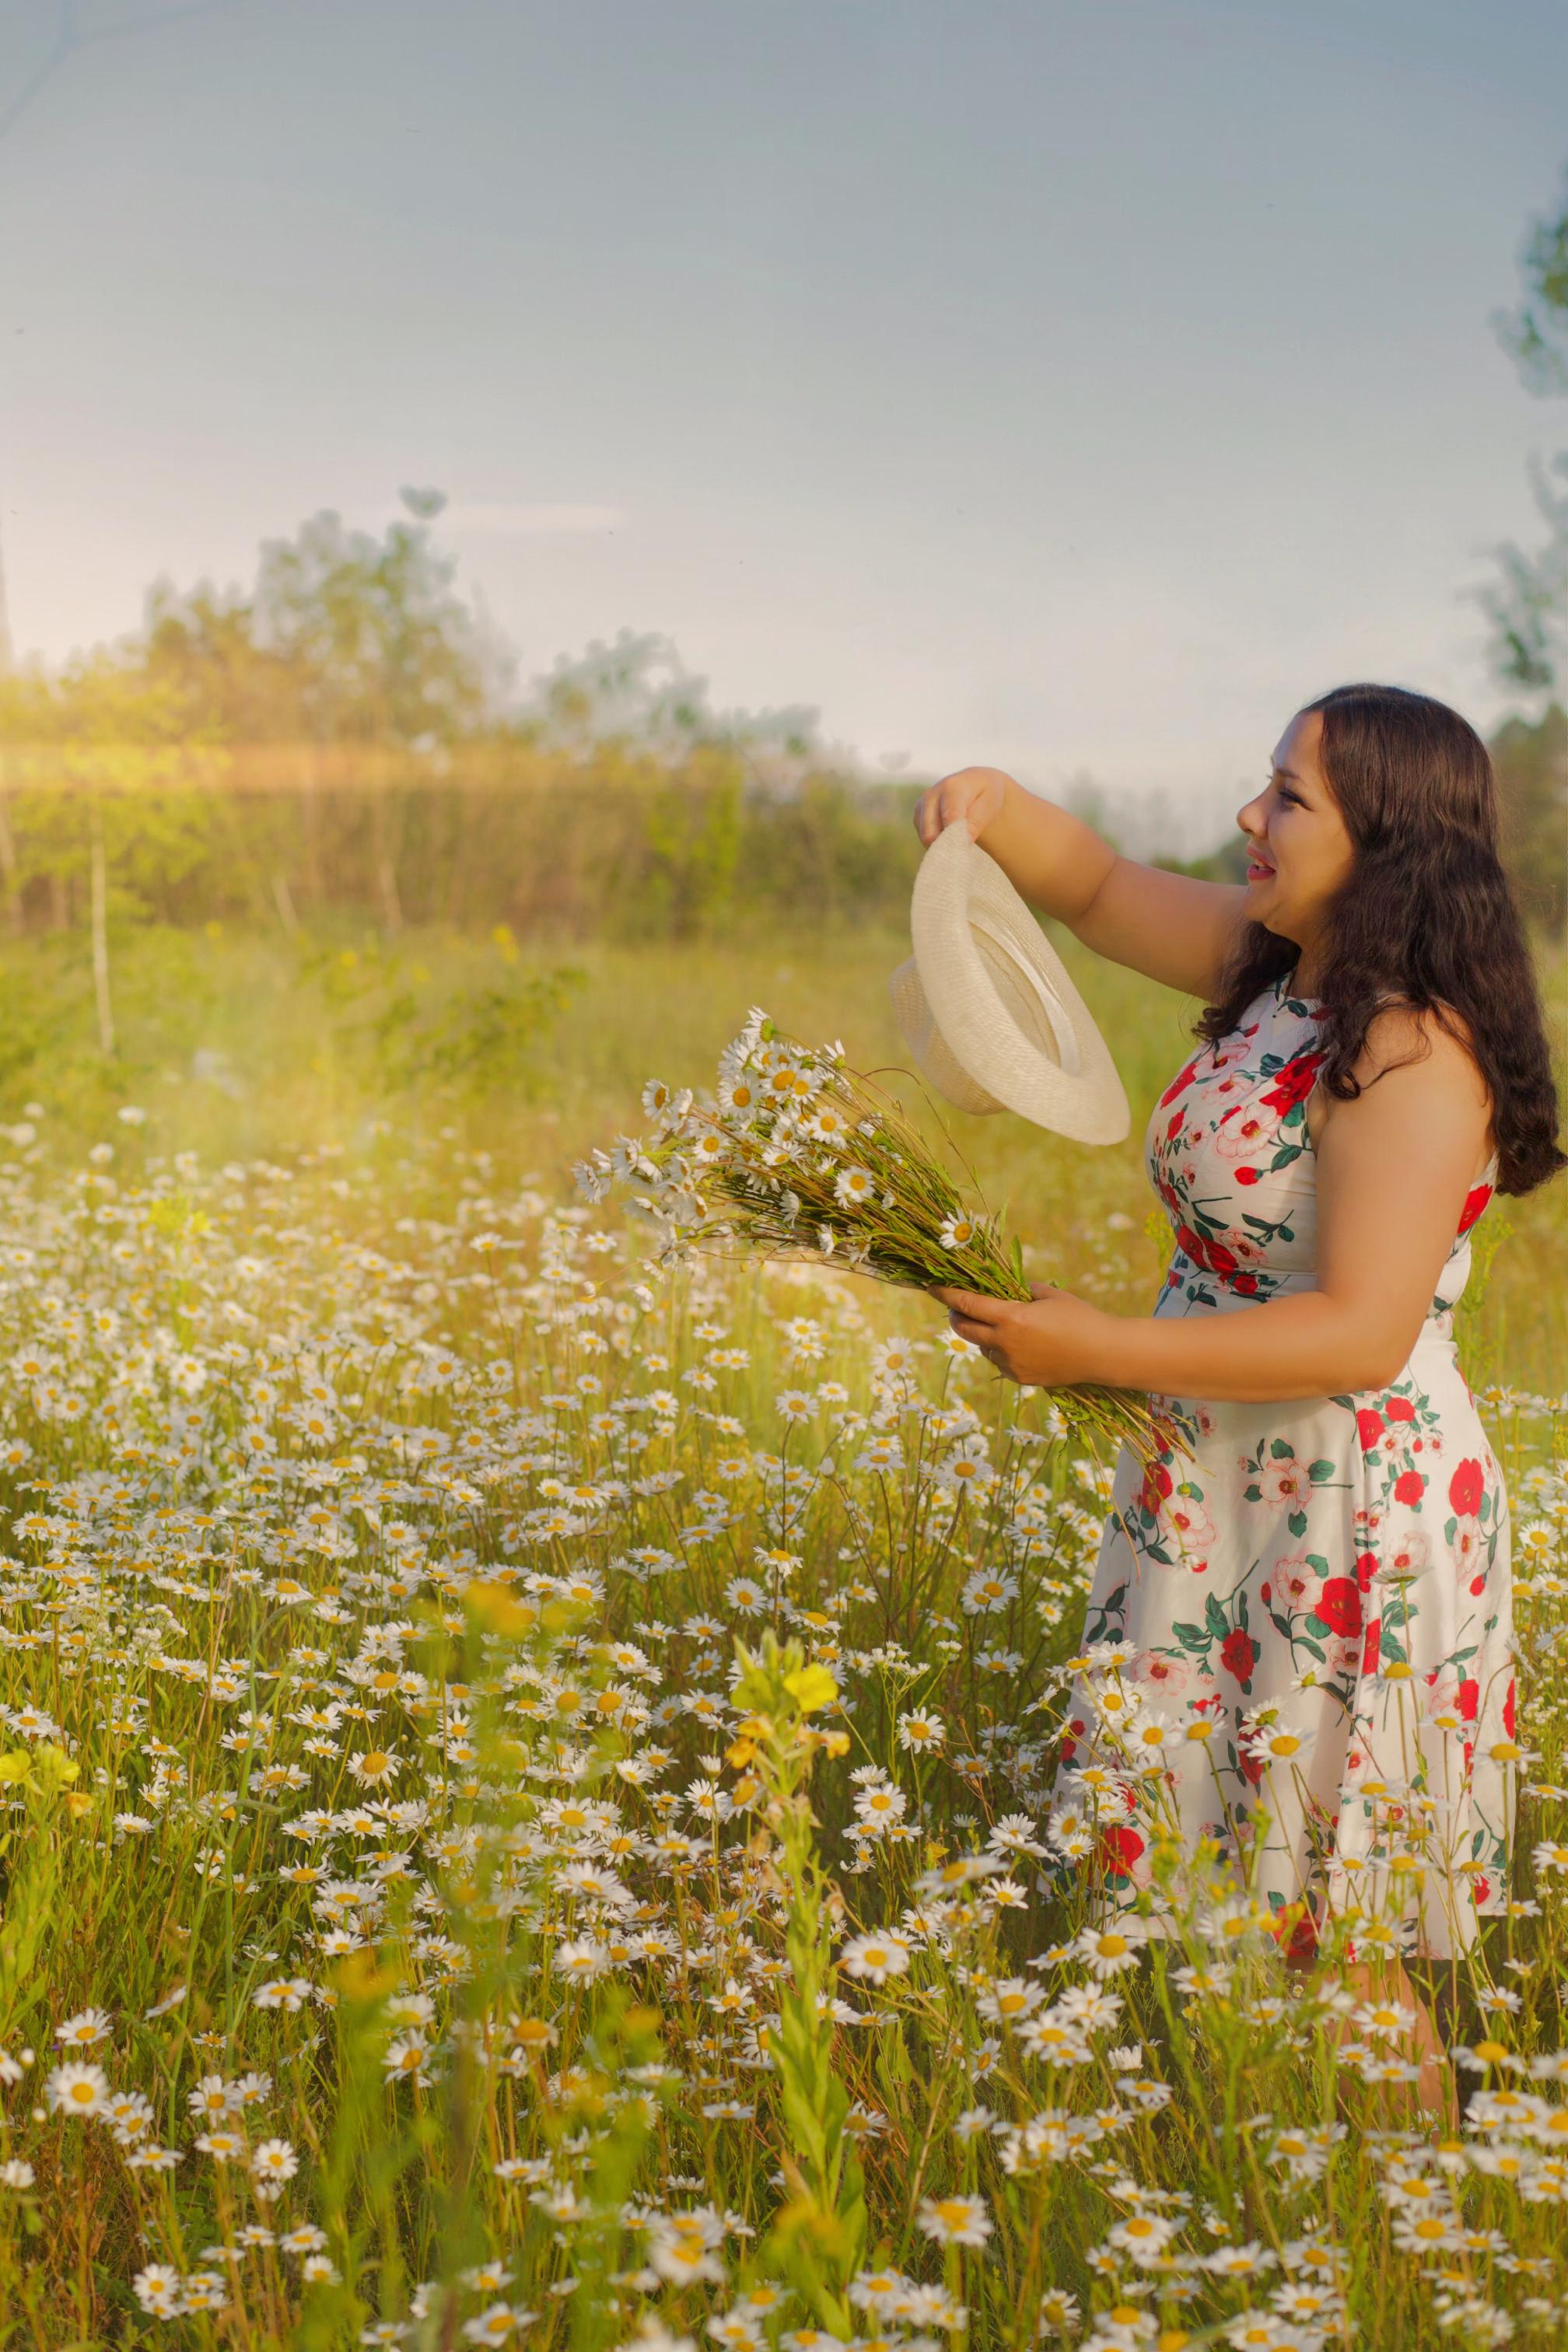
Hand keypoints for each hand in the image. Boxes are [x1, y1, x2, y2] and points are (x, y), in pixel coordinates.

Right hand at [914, 765, 1010, 848]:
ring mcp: (921, 805)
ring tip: (959, 840)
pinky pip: (924, 838)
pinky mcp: (918, 815)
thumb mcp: (989, 804)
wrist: (974, 783)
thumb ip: (976, 822)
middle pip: (930, 832)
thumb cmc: (985, 794)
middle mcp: (931, 794)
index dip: (957, 837)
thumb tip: (963, 841)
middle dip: (947, 845)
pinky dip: (937, 842)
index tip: (967, 847)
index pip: (950, 817)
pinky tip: (950, 837)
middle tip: (963, 849)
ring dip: (942, 844)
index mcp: (951, 787)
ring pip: (925, 837)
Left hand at [932, 1282, 1106, 1386]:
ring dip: (982, 1336)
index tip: (932, 1287)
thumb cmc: (1080, 1317)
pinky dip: (999, 1352)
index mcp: (1011, 1317)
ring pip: (982, 1348)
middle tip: (956, 1308)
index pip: (967, 1304)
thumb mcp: (1050, 1295)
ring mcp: (1012, 1364)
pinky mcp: (1021, 1378)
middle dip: (955, 1317)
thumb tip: (1007, 1290)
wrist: (1103, 1354)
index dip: (946, 1295)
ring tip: (998, 1326)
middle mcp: (1006, 1343)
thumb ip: (1023, 1290)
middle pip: (965, 1330)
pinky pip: (999, 1363)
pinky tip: (1016, 1344)